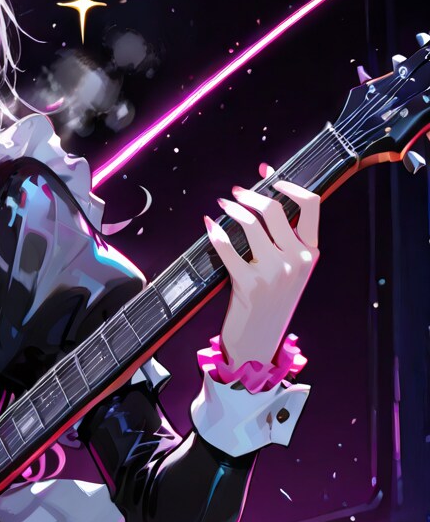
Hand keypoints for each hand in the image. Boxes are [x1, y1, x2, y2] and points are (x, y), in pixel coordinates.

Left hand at [204, 170, 318, 368]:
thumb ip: (285, 241)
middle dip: (251, 194)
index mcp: (311, 252)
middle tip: (235, 193)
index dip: (288, 184)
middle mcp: (297, 260)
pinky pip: (227, 247)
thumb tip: (266, 199)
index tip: (268, 177)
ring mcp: (274, 273)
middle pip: (275, 208)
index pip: (311, 204)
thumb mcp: (290, 272)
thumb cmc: (270, 304)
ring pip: (251, 223)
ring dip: (232, 209)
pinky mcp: (249, 284)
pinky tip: (210, 226)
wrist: (257, 344)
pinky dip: (215, 232)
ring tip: (222, 207)